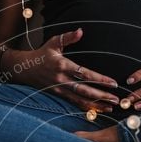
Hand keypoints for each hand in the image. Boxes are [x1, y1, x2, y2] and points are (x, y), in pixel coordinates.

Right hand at [4, 28, 119, 112]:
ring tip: (110, 108)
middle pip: (85, 90)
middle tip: (116, 100)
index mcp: (63, 65)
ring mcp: (60, 89)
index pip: (85, 74)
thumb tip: (81, 31)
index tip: (113, 83)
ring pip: (81, 100)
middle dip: (102, 96)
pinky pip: (74, 103)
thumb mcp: (53, 42)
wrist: (24, 69)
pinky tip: (97, 110)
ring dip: (97, 105)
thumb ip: (68, 37)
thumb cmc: (42, 54)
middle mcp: (62, 79)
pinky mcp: (59, 95)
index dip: (100, 79)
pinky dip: (86, 108)